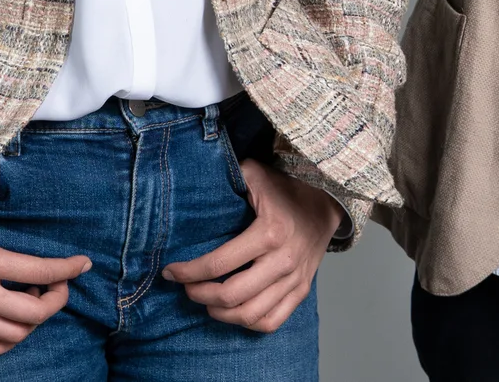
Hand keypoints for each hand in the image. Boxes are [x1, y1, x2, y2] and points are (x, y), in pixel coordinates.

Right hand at [0, 204, 90, 358]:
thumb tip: (24, 186)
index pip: (41, 272)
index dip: (69, 269)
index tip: (84, 264)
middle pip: (33, 313)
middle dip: (57, 300)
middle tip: (60, 285)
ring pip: (12, 335)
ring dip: (33, 321)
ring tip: (34, 299)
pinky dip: (6, 341)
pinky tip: (11, 321)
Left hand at [162, 161, 342, 331]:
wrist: (328, 201)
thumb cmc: (287, 188)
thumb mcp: (256, 175)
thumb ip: (228, 176)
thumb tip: (195, 184)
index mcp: (269, 232)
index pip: (219, 264)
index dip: (188, 272)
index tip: (170, 271)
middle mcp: (282, 260)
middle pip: (231, 295)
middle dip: (200, 294)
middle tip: (186, 287)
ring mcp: (294, 279)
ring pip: (250, 314)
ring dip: (220, 313)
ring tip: (206, 302)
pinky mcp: (301, 290)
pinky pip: (272, 321)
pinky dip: (248, 323)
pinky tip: (233, 311)